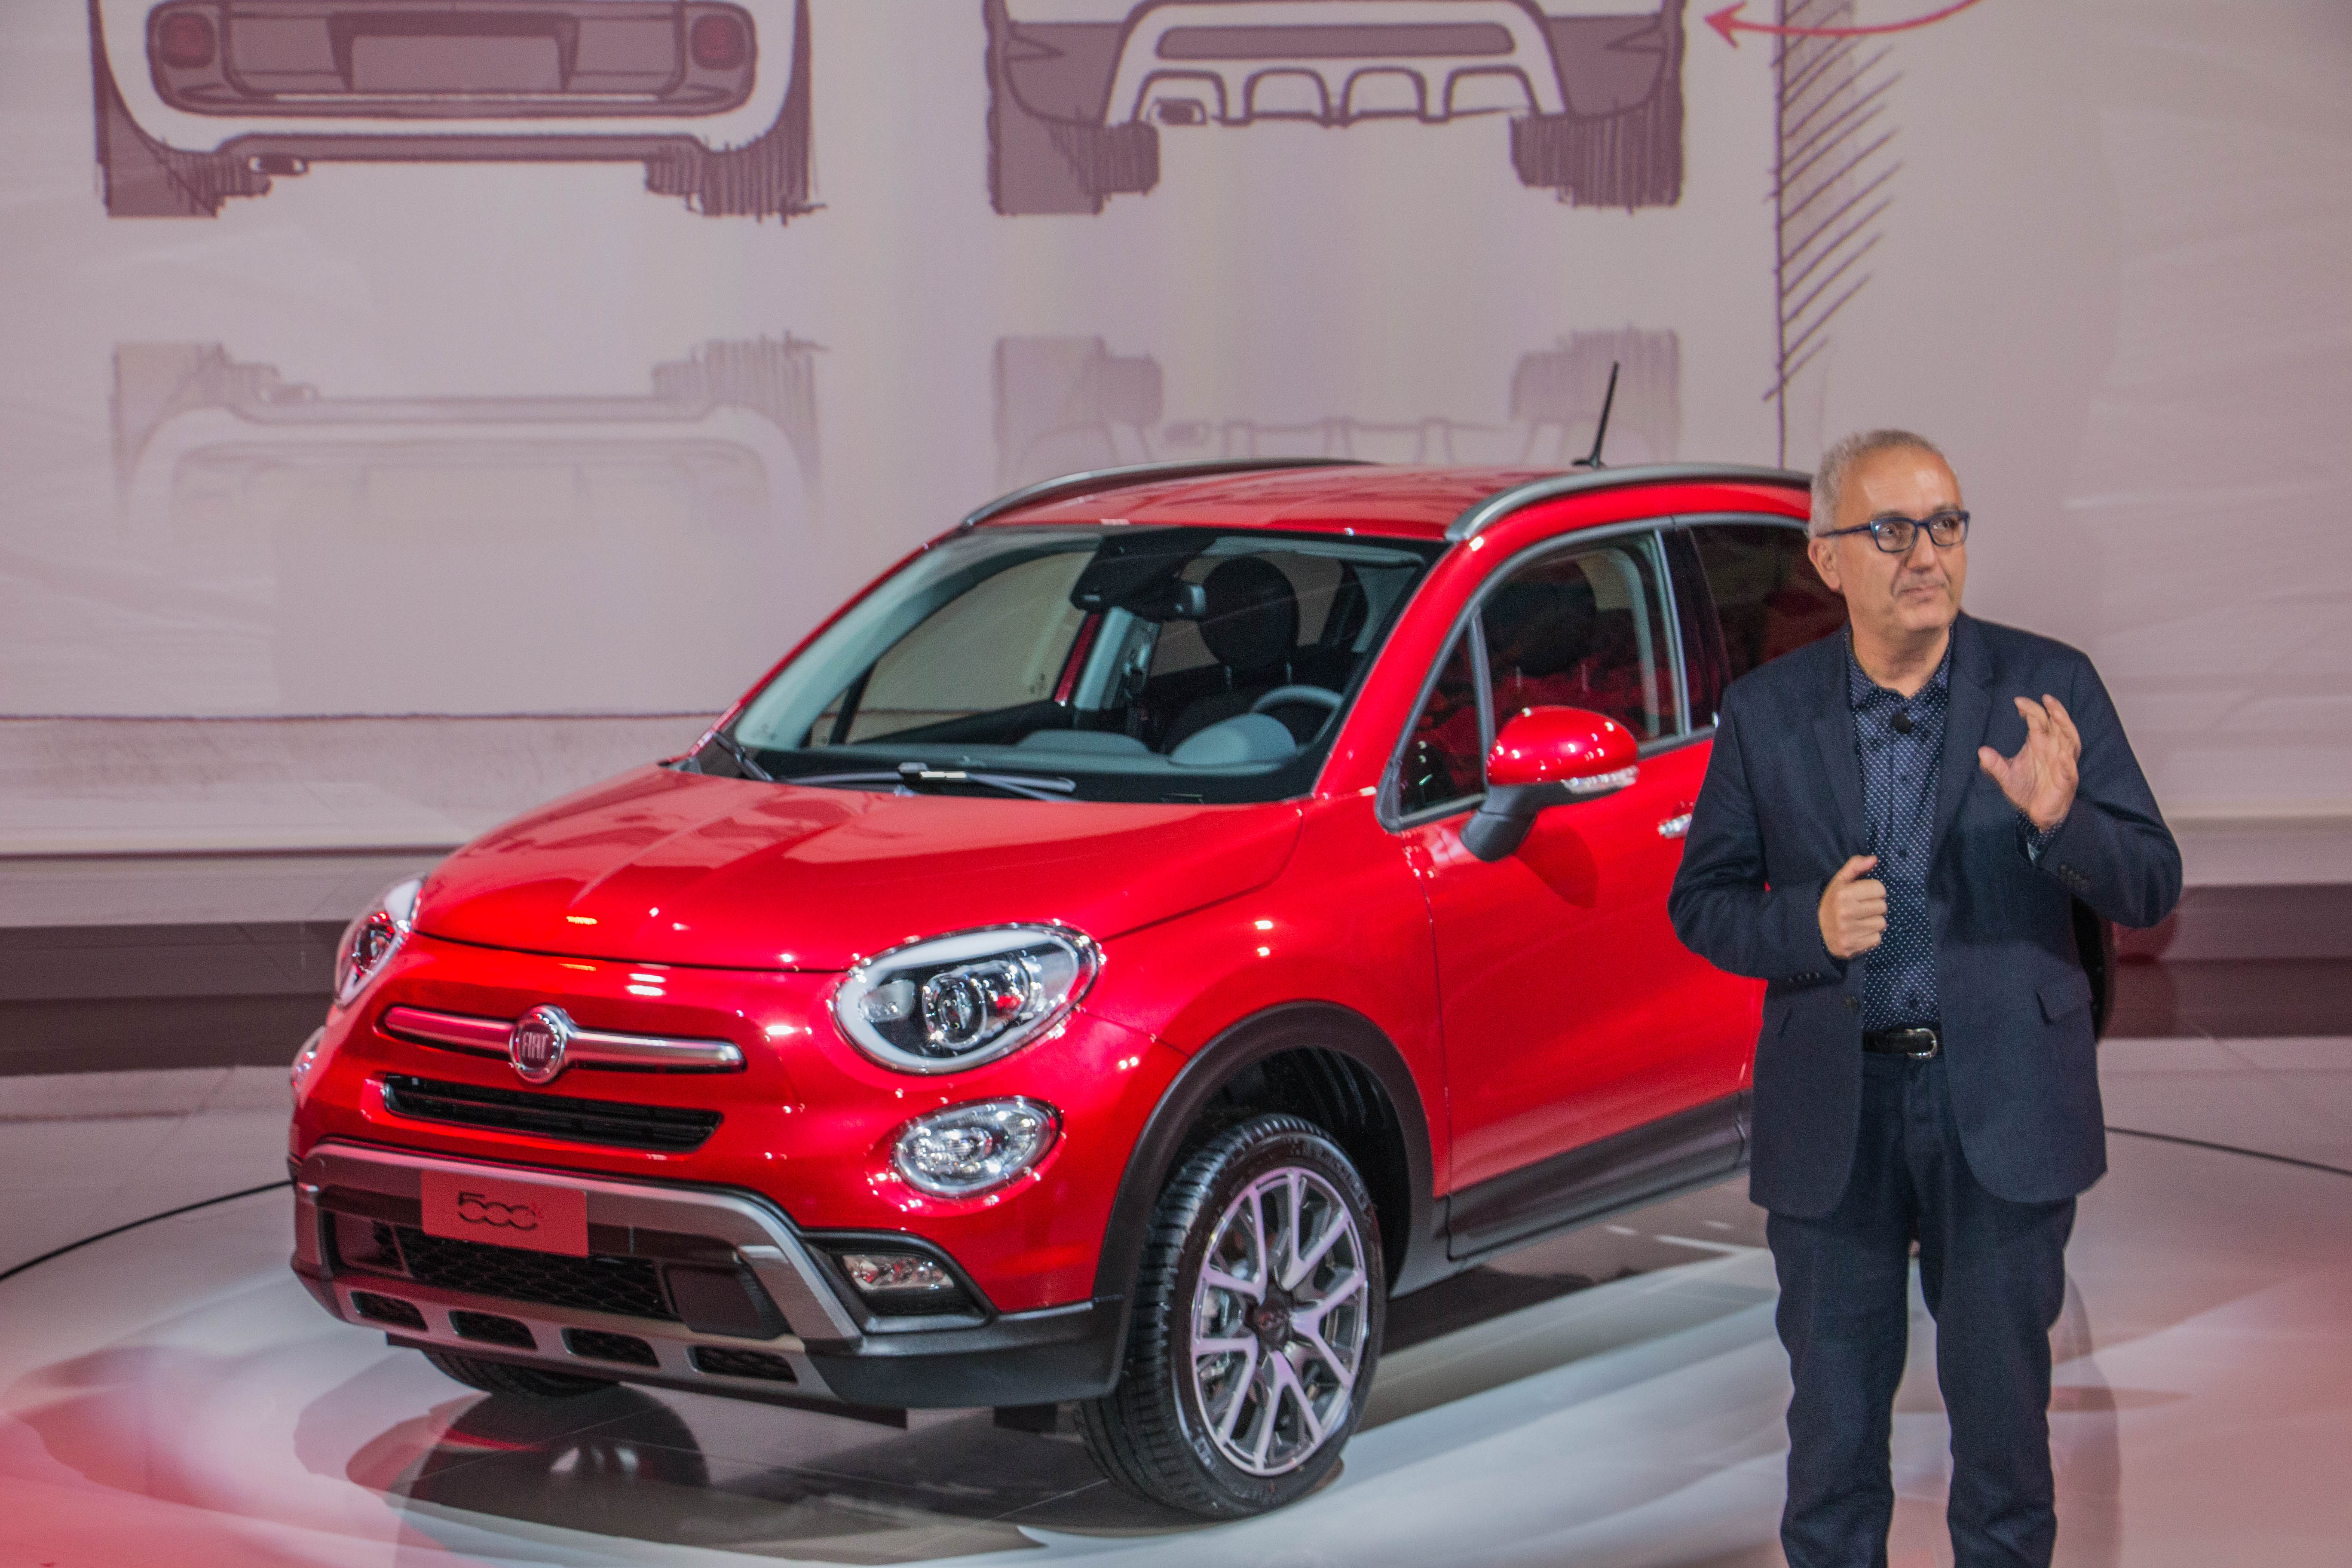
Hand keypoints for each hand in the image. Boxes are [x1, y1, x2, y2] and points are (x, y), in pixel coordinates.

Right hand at [1818, 854, 1885, 959]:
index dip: (1874, 891)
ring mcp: (1849, 931)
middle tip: (1862, 910)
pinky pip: (1877, 939)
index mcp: (1843, 894)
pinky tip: (1859, 933)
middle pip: (1882, 907)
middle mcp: (1846, 912)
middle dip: (1875, 907)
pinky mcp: (1853, 946)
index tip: (1864, 896)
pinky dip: (1871, 937)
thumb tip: (1874, 859)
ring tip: (1860, 922)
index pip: (1879, 889)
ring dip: (1874, 923)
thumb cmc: (1831, 905)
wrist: (1814, 933)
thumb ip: (1855, 867)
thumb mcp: (1838, 883)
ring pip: (1881, 923)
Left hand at [1978, 694, 2079, 832]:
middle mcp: (2053, 748)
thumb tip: (1981, 751)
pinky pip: (2069, 770)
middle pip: (2058, 725)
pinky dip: (2067, 762)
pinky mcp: (2066, 780)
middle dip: (2055, 711)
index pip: (2038, 720)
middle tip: (2046, 698)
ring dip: (2065, 728)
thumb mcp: (2005, 776)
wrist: (2037, 813)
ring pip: (2070, 741)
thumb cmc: (2025, 789)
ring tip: (2057, 715)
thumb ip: (1994, 764)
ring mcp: (2062, 763)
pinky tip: (2063, 755)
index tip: (2017, 701)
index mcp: (2039, 742)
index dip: (2030, 709)